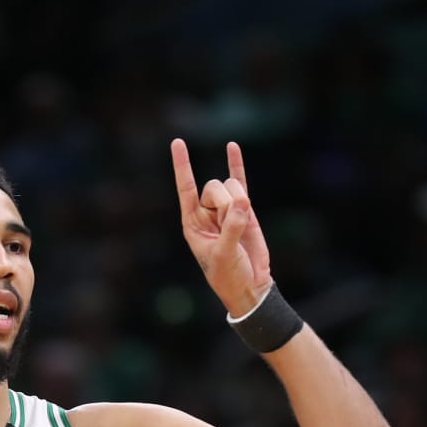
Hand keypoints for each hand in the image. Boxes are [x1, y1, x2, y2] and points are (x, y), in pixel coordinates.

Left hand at [171, 138, 271, 316]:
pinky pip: (240, 181)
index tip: (177, 142)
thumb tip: (243, 202)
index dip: (182, 166)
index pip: (185, 189)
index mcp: (192, 224)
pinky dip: (236, 164)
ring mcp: (225, 209)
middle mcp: (205, 213)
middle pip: (214, 187)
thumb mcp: (224, 255)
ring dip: (239, 204)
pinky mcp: (244, 210)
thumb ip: (232, 228)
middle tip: (231, 228)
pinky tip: (232, 146)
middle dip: (225, 203)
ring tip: (240, 229)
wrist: (249, 285)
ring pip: (232, 187)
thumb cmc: (229, 275)